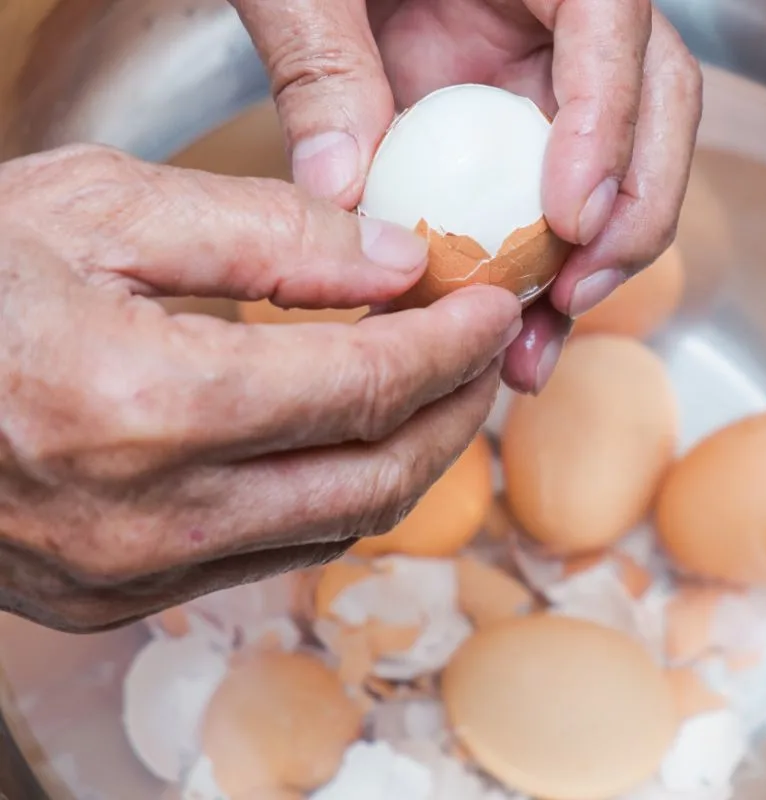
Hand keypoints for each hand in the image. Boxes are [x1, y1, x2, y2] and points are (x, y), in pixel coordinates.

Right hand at [0, 144, 520, 632]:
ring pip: (335, 527)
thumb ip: (264, 234)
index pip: (366, 384)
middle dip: (454, 411)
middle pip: (375, 475)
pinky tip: (342, 441)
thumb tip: (395, 261)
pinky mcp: (112, 599)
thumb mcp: (99, 206)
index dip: (452, 344)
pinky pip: (270, 554)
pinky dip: (332, 497)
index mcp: (144, 402)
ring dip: (405, 458)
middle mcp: (147, 514)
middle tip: (482, 353)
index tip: (491, 305)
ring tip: (430, 391)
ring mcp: (129, 574)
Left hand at [231, 0, 702, 393]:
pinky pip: (556, 201)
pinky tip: (507, 337)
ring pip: (625, 168)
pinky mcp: (527, 124)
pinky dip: (540, 274)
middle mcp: (572, 15)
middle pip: (659, 103)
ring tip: (537, 349)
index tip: (571, 218)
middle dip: (633, 214)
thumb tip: (340, 187)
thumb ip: (323, 61)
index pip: (615, 22)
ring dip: (594, 268)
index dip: (609, 123)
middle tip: (574, 295)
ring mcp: (556, 72)